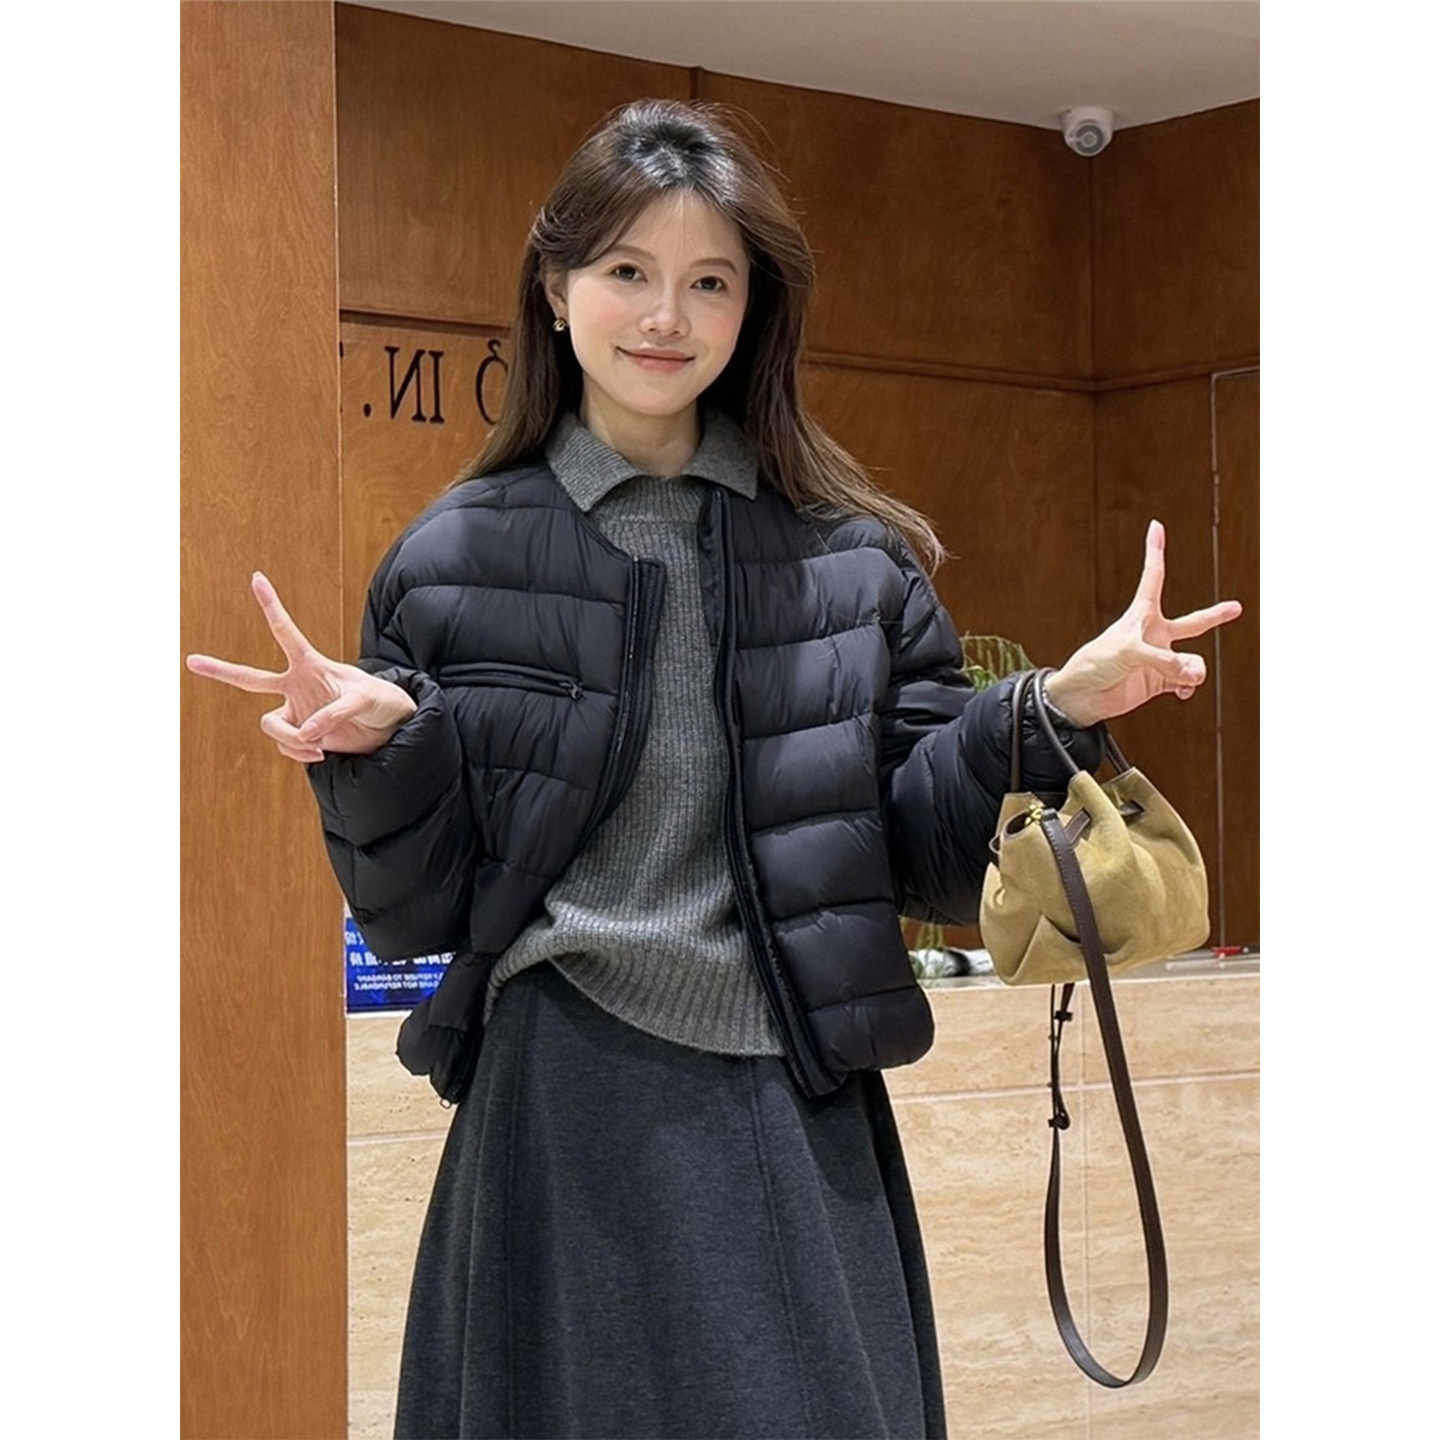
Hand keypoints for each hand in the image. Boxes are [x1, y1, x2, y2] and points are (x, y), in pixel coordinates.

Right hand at [185, 571, 418, 763]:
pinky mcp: (300, 735)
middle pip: (249, 679)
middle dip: (220, 670)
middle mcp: (296, 686)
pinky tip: (320, 753)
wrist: (389, 730)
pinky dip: (299, 752)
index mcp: (312, 664)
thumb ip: (335, 713)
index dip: (271, 606)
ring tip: (319, 745)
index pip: (286, 632)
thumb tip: (307, 733)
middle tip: (190, 661)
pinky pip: (286, 745)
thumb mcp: (365, 699)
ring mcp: (295, 711)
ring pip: (269, 725)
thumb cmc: (382, 702)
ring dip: (291, 739)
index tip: (256, 578)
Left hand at [1043, 519, 1243, 727]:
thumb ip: (1166, 662)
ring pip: (1193, 660)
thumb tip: (1195, 673)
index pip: (1154, 576)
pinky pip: (1186, 682)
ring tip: (1183, 679)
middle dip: (1215, 616)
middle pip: (1192, 623)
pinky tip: (1182, 692)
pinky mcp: (1158, 681)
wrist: (1080, 697)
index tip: (1156, 525)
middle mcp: (1153, 635)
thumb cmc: (1095, 664)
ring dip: (1193, 670)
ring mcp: (1158, 659)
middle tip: (1236, 607)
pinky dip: (1189, 687)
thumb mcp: (1129, 653)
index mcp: (1141, 615)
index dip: (1155, 550)